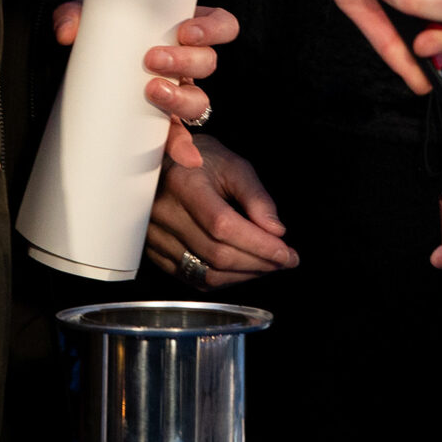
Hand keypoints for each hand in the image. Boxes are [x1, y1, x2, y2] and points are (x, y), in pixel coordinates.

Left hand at [52, 0, 238, 169]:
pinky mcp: (159, 124)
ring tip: (153, 92)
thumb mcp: (85, 18)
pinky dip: (183, 146)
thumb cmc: (94, 34)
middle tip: (152, 59)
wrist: (72, 72)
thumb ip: (73, 16)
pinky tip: (185, 156)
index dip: (213, 28)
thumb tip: (66, 32)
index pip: (219, 24)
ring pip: (198, 99)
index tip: (186, 32)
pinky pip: (179, 136)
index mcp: (178, 29)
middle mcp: (183, 62)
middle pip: (208, 62)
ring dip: (181, 98)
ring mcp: (174, 94)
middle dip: (185, 61)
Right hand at [144, 136, 297, 288]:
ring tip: (267, 265)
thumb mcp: (233, 166)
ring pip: (206, 273)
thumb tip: (275, 231)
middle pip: (217, 254)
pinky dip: (224, 280)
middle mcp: (164, 213)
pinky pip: (194, 279)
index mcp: (183, 184)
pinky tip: (242, 269)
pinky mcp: (155, 253)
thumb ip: (256, 197)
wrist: (164, 163)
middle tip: (284, 260)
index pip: (223, 225)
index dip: (258, 244)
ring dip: (244, 275)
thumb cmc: (201, 161)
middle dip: (258, 263)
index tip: (285, 252)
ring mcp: (155, 237)